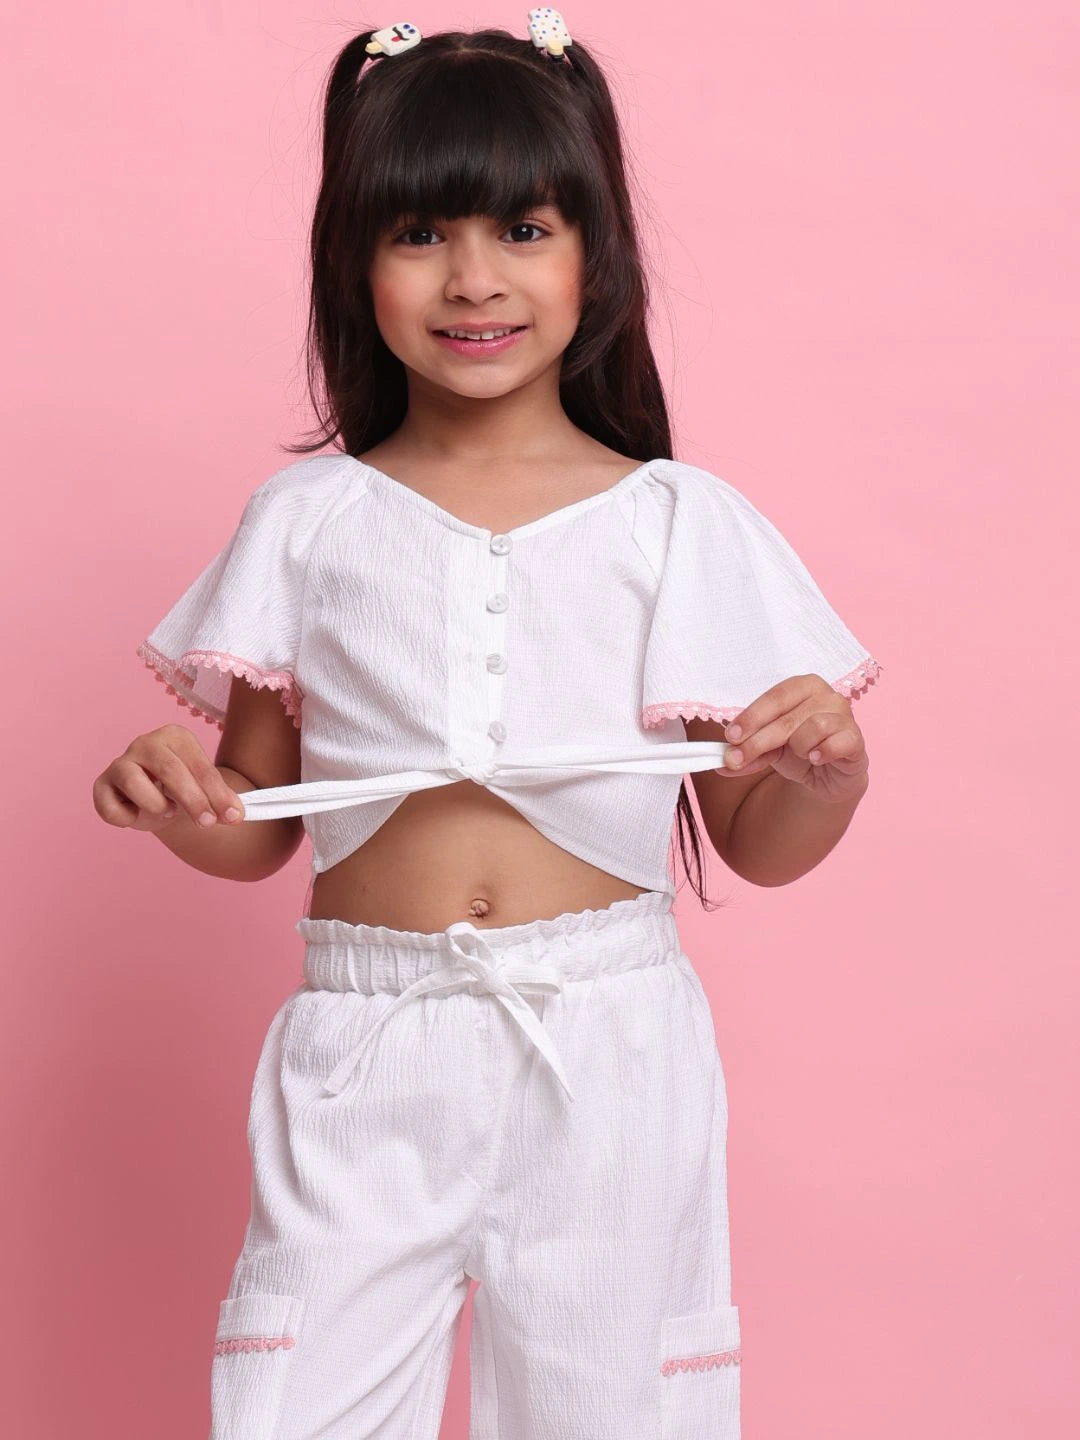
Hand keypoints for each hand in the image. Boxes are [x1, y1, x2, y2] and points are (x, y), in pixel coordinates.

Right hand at [92, 724, 246, 832]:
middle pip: (170, 770)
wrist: (154, 799)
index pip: (199, 765)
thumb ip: (221, 800)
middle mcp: (145, 743)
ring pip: (133, 781)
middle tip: (207, 823)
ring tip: (166, 811)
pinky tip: (136, 815)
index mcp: (175, 737)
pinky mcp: (101, 785)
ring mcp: (121, 763)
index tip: (233, 816)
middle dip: (193, 800)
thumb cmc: (182, 790)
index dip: (217, 793)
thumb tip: (237, 815)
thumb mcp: (205, 792)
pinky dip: (126, 818)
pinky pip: (110, 807)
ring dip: (155, 804)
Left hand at [715, 674, 869, 802]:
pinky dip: (823, 751)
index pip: (774, 698)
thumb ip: (748, 753)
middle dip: (758, 741)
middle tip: (736, 760)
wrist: (828, 776)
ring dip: (797, 746)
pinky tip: (815, 759)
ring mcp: (845, 715)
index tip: (730, 736)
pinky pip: (840, 741)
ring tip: (799, 755)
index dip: (751, 717)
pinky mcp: (856, 739)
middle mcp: (827, 695)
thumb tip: (721, 762)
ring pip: (814, 726)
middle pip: (787, 716)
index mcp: (803, 687)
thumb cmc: (799, 751)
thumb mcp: (769, 750)